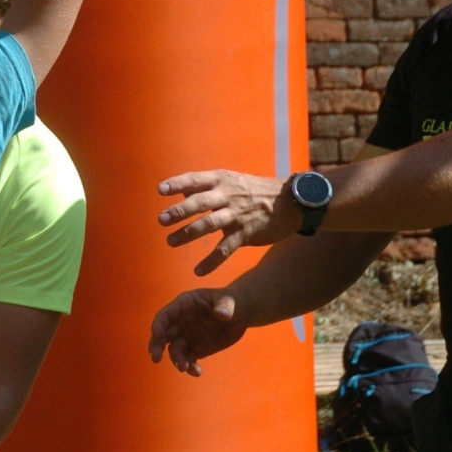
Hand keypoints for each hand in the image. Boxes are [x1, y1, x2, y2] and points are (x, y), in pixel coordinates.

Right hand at [147, 286, 247, 376]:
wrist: (239, 315)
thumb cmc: (231, 302)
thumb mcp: (228, 301)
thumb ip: (224, 306)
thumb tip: (222, 315)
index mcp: (183, 305)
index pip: (165, 315)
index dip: (158, 324)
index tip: (156, 335)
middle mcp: (180, 322)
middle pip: (162, 335)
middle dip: (156, 346)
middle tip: (155, 358)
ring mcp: (187, 336)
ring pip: (174, 350)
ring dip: (176, 359)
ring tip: (183, 368)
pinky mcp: (196, 349)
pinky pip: (189, 360)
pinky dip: (190, 367)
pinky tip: (197, 372)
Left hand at [157, 170, 299, 274]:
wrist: (291, 201)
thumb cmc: (255, 190)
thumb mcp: (232, 180)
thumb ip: (207, 187)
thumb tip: (181, 191)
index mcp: (222, 180)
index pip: (196, 179)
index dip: (177, 183)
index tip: (160, 190)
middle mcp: (228, 195)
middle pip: (200, 202)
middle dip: (180, 211)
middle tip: (162, 219)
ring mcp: (237, 215)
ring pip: (209, 224)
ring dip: (188, 234)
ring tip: (170, 241)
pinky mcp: (246, 233)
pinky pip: (225, 249)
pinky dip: (211, 261)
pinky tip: (198, 271)